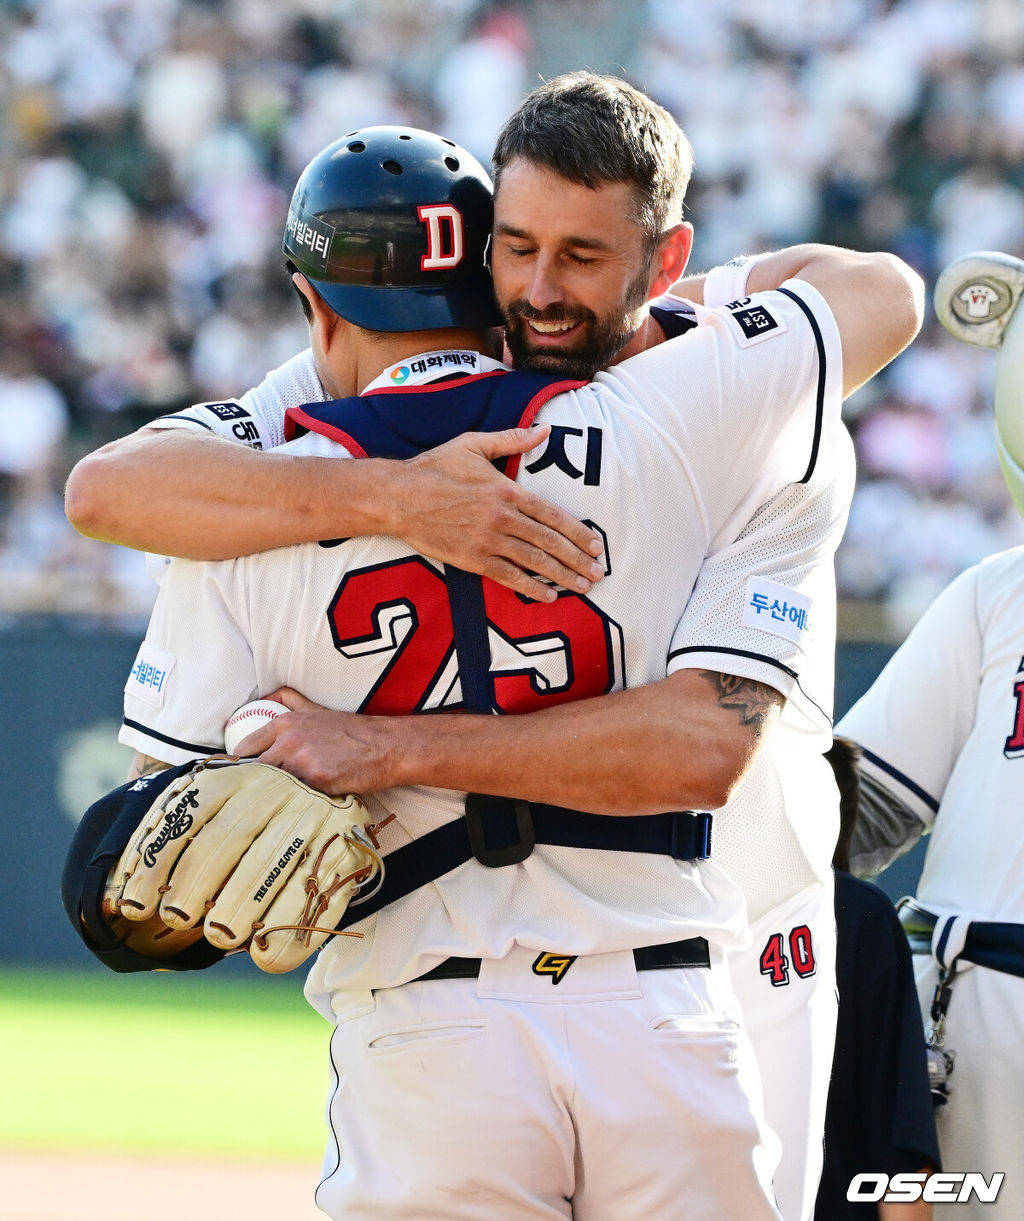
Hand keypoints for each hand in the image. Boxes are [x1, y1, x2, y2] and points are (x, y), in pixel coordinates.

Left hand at [232, 688, 398, 795]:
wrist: (385, 747)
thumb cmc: (352, 731)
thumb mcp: (318, 709)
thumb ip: (291, 701)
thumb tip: (267, 696)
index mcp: (286, 723)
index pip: (245, 747)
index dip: (236, 764)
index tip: (233, 775)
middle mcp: (290, 740)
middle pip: (253, 769)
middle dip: (250, 783)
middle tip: (245, 796)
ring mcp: (302, 762)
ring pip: (270, 785)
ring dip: (269, 795)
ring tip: (266, 806)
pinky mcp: (315, 781)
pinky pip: (293, 797)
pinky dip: (291, 802)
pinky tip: (292, 808)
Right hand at [385, 425, 605, 601]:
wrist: (398, 497)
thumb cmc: (435, 468)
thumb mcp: (473, 444)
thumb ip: (512, 439)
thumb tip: (544, 430)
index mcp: (507, 490)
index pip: (553, 515)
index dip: (578, 532)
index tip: (597, 545)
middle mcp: (503, 518)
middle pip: (550, 543)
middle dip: (579, 559)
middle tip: (600, 571)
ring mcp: (488, 542)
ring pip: (535, 562)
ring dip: (563, 576)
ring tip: (584, 585)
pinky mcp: (472, 560)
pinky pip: (508, 577)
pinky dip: (531, 588)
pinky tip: (549, 595)